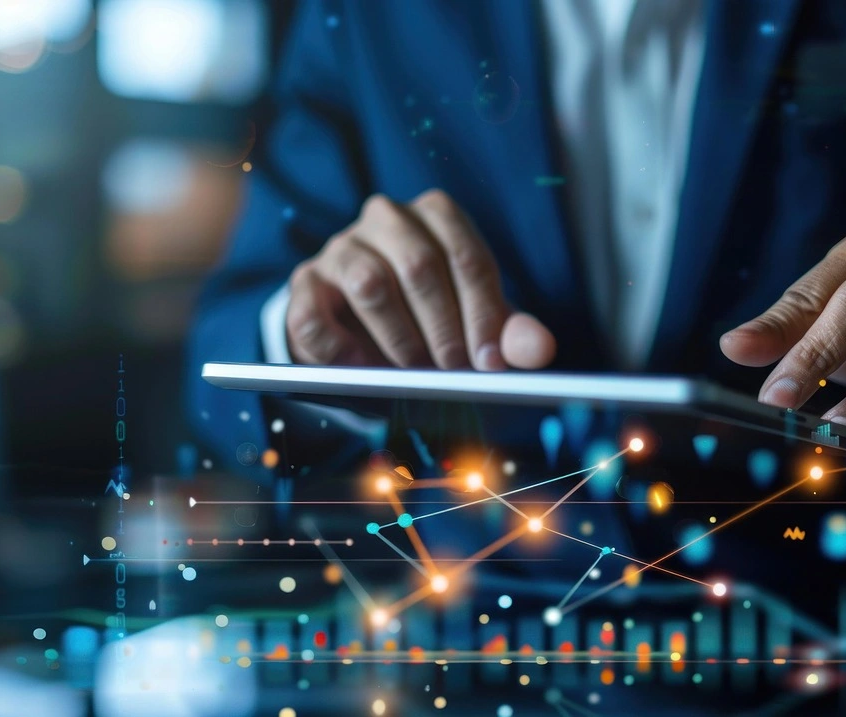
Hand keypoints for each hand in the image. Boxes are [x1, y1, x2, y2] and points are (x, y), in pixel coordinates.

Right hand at [286, 190, 555, 369]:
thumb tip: (541, 351)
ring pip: (369, 283)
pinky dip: (342, 349)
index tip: (490, 363)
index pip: (467, 257)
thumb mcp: (475, 319)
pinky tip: (363, 368)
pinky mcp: (304, 282)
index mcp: (436, 215)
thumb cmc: (430, 313)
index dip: (483, 314)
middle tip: (454, 372)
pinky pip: (316, 315)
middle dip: (442, 327)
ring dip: (397, 338)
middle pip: (420, 265)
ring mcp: (341, 247)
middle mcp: (386, 218)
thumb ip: (508, 333)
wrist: (360, 320)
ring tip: (412, 373)